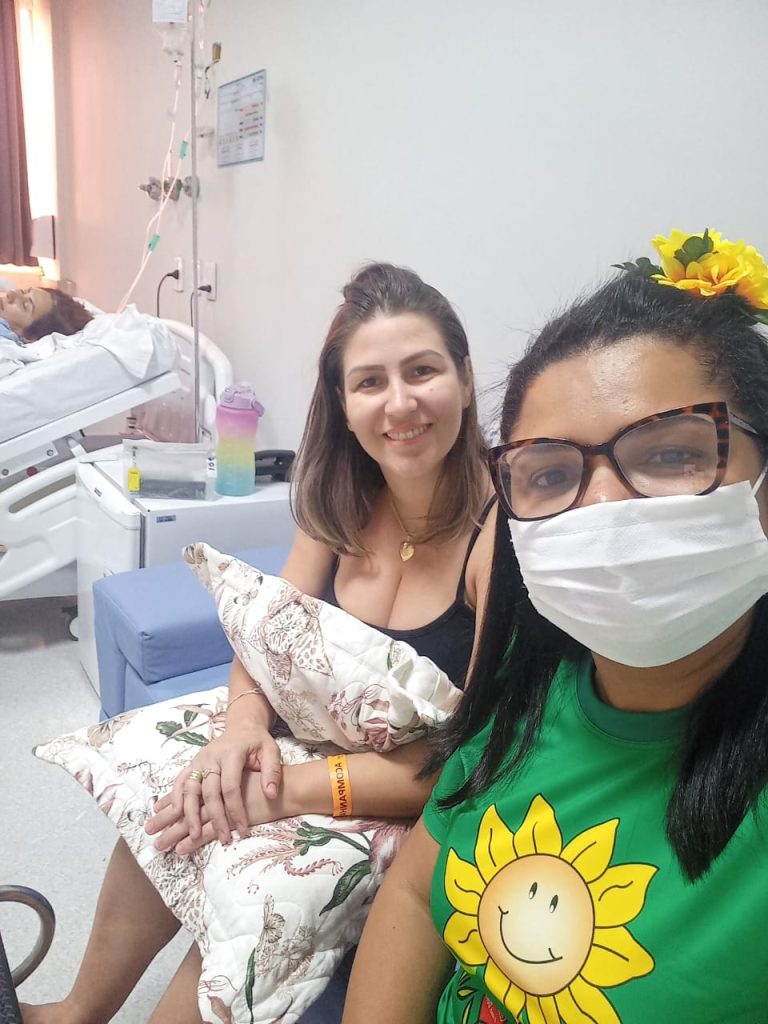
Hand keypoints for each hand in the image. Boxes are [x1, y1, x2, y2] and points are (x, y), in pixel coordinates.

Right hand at [145, 723, 281, 846]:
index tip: (242, 828)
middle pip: (209, 791)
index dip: (236, 809)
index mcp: (231, 753)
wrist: (241, 726)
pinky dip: (176, 798)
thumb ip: (272, 771)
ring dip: (190, 813)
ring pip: (190, 789)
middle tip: (223, 837)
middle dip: (215, 817)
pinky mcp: (192, 763)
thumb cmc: (257, 741)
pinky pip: (180, 782)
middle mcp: (211, 756)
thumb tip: (271, 794)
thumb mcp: (271, 751)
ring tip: (194, 834)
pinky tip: (176, 814)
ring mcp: (199, 760)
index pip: (231, 786)